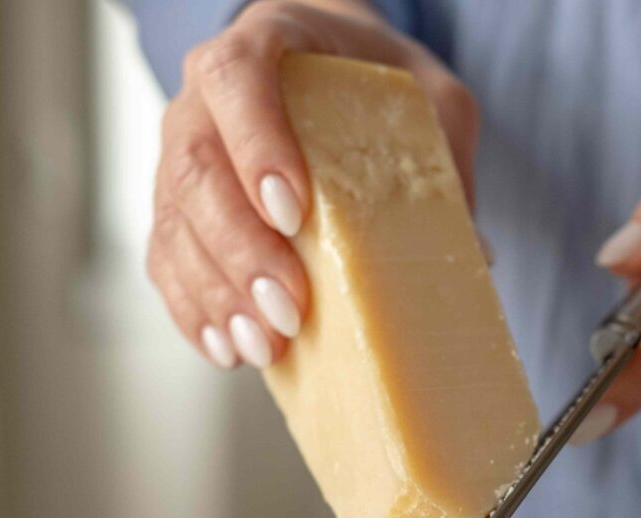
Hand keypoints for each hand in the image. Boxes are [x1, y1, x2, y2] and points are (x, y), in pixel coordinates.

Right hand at [146, 0, 478, 368]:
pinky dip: (193, 308)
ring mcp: (180, 154)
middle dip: (240, 249)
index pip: (236, 78)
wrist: (323, 75)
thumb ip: (445, 155)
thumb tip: (474, 254)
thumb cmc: (374, 85)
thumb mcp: (427, 97)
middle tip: (288, 310)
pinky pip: (166, 258)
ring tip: (262, 348)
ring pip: (175, 221)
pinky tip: (228, 349)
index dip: (256, 144)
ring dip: (216, 293)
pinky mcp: (177, 209)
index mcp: (266, 45)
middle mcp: (204, 98)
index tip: (293, 212)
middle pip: (197, 168)